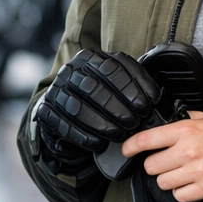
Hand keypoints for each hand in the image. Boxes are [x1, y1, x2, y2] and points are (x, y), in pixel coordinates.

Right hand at [35, 49, 160, 154]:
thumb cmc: (99, 96)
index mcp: (90, 57)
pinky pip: (64, 125)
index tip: (148, 104)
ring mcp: (55, 90)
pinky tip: (99, 144)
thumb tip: (157, 98)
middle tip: (135, 123)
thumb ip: (132, 85)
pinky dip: (83, 136)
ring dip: (101, 123)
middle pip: (94, 88)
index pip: (113, 67)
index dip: (132, 87)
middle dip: (117, 107)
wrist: (65, 108)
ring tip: (119, 135)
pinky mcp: (45, 111)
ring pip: (78, 107)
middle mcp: (70, 70)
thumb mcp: (115, 83)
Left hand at [123, 111, 202, 201]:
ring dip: (168, 179)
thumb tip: (159, 128)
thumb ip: (181, 121)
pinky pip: (179, 196)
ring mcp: (197, 171)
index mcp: (186, 130)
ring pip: (162, 183)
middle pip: (151, 166)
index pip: (147, 140)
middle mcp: (188, 151)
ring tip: (182, 172)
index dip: (131, 146)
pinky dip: (182, 192)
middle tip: (167, 162)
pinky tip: (191, 183)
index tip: (125, 150)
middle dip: (156, 165)